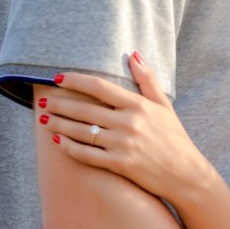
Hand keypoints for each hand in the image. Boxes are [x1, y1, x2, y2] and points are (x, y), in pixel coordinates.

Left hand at [41, 53, 206, 203]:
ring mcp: (123, 144)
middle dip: (60, 104)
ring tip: (44, 120)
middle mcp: (129, 122)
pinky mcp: (119, 164)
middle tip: (43, 101)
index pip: (99, 87)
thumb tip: (134, 54)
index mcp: (138, 105)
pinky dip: (69, 147)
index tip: (58, 79)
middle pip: (85, 109)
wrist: (185, 174)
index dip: (75, 81)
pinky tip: (58, 141)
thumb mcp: (165, 105)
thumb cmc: (174, 138)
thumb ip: (148, 80)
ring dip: (60, 124)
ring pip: (82, 131)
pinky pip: (87, 154)